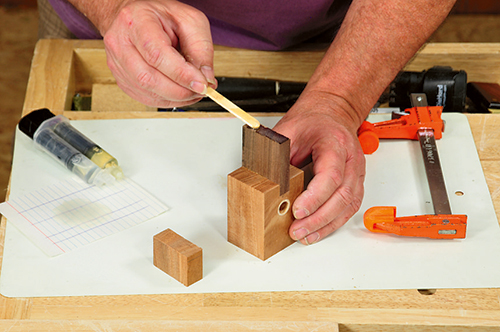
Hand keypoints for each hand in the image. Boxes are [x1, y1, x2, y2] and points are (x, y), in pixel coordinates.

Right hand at [101, 0, 215, 107]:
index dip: (181, 74)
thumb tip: (206, 78)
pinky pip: (145, 98)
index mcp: (135, 21)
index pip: (157, 55)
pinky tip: (179, 93)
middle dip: (180, 90)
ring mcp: (117, 63)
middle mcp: (120, 43)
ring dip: (176, 97)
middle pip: (149, 78)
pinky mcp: (121, 79)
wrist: (135, 16)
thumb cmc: (160, 16)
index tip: (202, 84)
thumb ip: (200, 48)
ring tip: (193, 91)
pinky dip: (167, 100)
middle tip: (201, 90)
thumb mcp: (189, 21)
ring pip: (147, 91)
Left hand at [273, 90, 365, 244]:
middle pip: (342, 195)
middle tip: (297, 229)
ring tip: (305, 236)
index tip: (298, 210)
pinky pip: (349, 208)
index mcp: (335, 142)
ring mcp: (356, 172)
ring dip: (326, 225)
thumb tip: (265, 177)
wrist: (330, 115)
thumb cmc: (313, 122)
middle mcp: (351, 159)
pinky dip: (333, 223)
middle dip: (318, 217)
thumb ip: (278, 152)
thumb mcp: (289, 129)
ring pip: (348, 205)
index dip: (315, 196)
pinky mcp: (355, 183)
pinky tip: (318, 231)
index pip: (331, 174)